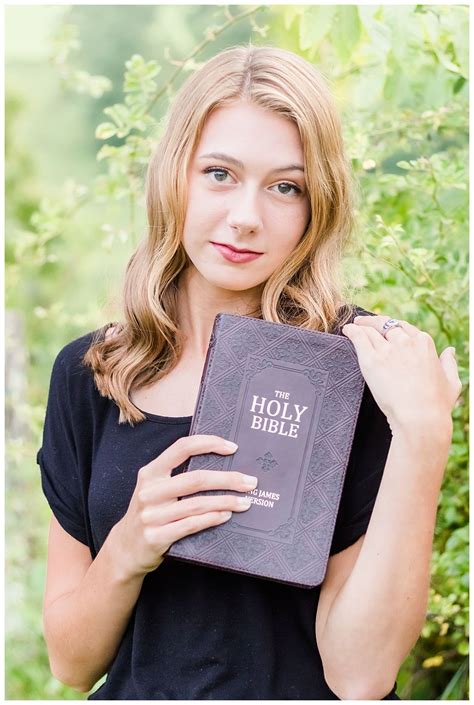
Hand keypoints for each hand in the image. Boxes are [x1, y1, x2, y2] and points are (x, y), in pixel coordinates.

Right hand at [112, 435, 257, 578]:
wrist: (125, 550)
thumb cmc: (151, 514)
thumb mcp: (156, 489)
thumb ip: (178, 476)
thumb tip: (222, 465)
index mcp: (150, 473)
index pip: (181, 448)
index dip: (208, 443)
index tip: (232, 447)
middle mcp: (149, 491)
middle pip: (195, 479)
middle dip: (228, 479)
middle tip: (250, 482)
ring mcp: (151, 515)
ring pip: (197, 504)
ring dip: (226, 501)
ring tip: (245, 502)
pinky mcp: (156, 537)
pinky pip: (191, 525)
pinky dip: (212, 518)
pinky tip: (227, 515)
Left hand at [342, 315, 461, 437]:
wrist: (420, 417)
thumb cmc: (437, 405)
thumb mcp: (452, 382)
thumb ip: (449, 364)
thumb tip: (449, 351)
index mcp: (424, 344)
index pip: (405, 327)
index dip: (393, 327)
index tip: (387, 329)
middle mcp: (405, 342)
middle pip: (386, 326)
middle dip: (375, 323)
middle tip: (365, 323)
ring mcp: (387, 350)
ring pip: (371, 330)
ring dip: (361, 325)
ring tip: (354, 326)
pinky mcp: (371, 360)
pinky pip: (358, 338)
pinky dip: (352, 331)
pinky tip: (346, 330)